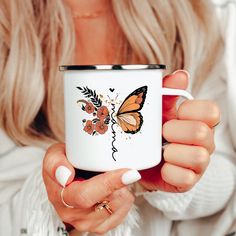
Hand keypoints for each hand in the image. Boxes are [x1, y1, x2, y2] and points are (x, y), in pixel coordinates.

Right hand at [42, 143, 140, 233]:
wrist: (67, 176)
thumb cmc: (63, 164)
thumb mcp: (54, 155)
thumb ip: (55, 163)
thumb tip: (65, 176)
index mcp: (60, 196)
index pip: (86, 195)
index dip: (109, 183)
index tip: (128, 173)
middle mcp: (73, 214)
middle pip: (107, 202)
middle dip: (121, 184)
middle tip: (124, 168)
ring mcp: (87, 222)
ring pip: (118, 206)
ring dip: (124, 189)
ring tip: (115, 176)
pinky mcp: (100, 226)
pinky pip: (122, 212)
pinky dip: (125, 197)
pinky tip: (116, 188)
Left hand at [139, 70, 219, 191]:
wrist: (146, 160)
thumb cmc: (155, 133)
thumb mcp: (159, 111)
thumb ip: (167, 93)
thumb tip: (180, 75)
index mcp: (199, 122)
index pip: (211, 111)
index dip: (191, 110)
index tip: (176, 113)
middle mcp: (204, 142)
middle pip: (202, 132)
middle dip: (176, 131)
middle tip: (163, 132)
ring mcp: (198, 163)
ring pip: (198, 156)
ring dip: (172, 152)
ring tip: (161, 150)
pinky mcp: (188, 181)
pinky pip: (184, 177)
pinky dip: (168, 170)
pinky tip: (162, 165)